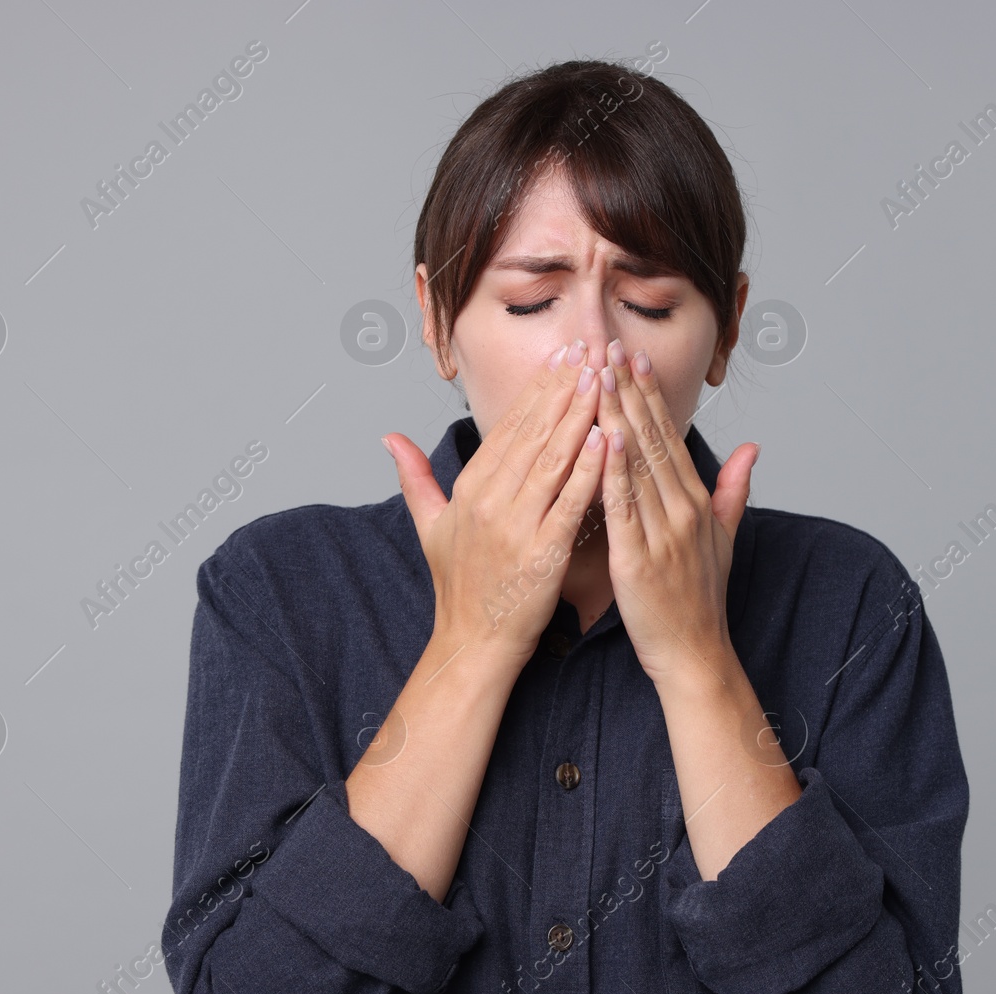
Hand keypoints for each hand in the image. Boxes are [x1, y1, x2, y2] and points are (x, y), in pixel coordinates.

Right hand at [383, 340, 605, 667]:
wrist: (473, 642)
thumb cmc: (459, 586)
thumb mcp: (429, 527)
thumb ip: (414, 478)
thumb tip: (389, 438)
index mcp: (469, 489)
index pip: (509, 427)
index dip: (538, 389)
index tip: (563, 356)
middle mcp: (489, 501)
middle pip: (533, 433)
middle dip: (565, 388)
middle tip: (591, 349)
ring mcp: (515, 526)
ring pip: (552, 459)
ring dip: (580, 416)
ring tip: (603, 380)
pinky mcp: (542, 554)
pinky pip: (568, 504)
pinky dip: (587, 471)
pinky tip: (606, 440)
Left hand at [594, 338, 759, 684]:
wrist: (694, 654)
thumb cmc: (700, 601)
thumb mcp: (724, 539)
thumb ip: (733, 490)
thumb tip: (753, 449)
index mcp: (696, 502)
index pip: (670, 437)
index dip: (650, 395)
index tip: (632, 357)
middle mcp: (683, 509)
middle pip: (652, 439)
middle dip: (628, 390)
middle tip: (607, 346)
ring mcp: (664, 532)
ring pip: (637, 464)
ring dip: (617, 416)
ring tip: (597, 376)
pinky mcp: (640, 558)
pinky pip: (625, 507)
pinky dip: (615, 470)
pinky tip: (604, 437)